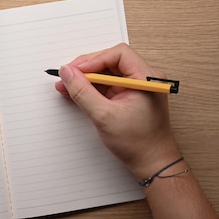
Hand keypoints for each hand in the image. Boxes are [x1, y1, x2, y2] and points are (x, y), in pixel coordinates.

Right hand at [55, 43, 179, 178]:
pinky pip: (108, 86)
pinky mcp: (129, 96)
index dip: (94, 60)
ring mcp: (137, 87)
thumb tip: (68, 73)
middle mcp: (144, 78)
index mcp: (146, 78)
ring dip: (86, 79)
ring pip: (107, 74)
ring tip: (66, 85)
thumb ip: (83, 92)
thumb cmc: (139, 143)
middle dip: (87, 69)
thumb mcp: (104, 116)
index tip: (76, 70)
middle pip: (111, 62)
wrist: (152, 164)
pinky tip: (75, 92)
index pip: (118, 54)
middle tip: (68, 76)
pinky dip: (92, 89)